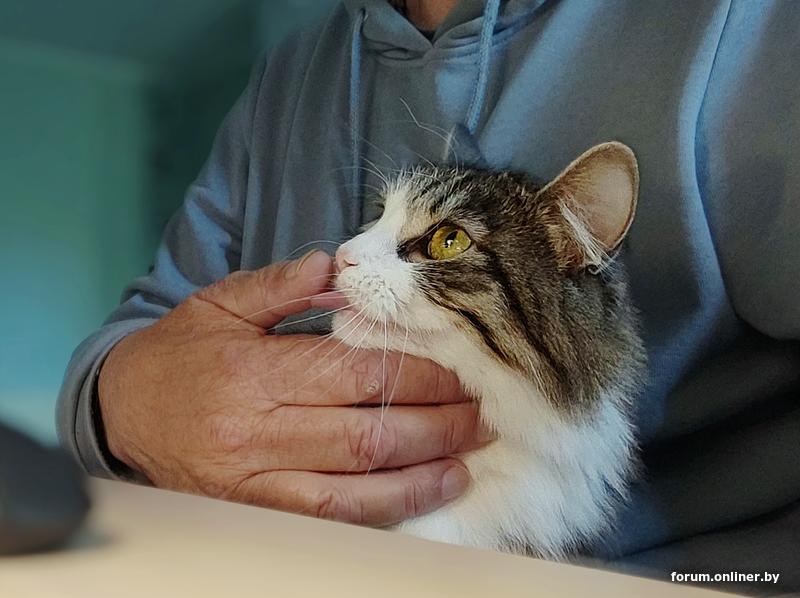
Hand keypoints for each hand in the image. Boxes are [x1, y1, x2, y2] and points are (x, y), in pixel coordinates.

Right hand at [98, 251, 484, 525]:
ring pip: (355, 489)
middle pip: (366, 434)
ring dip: (421, 476)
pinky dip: (382, 511)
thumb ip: (281, 285)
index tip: (458, 372)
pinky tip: (421, 494)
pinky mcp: (254, 511)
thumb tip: (340, 267)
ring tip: (466, 459)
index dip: (417, 376)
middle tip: (480, 415)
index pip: (355, 375)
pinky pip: (328, 521)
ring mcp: (255, 481)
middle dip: (436, 426)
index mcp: (253, 372)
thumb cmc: (179, 354)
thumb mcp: (219, 303)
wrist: (121, 413)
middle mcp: (256, 432)